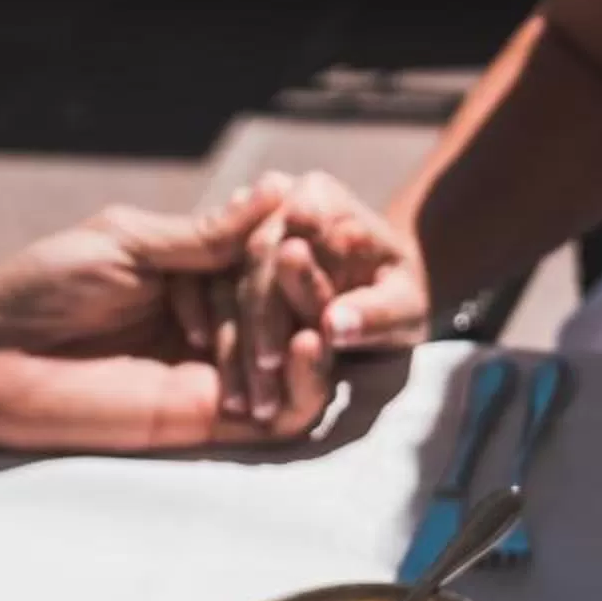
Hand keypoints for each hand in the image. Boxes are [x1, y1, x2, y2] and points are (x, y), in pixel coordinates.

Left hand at [0, 182, 332, 449]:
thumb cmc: (44, 289)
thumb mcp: (128, 243)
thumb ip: (203, 234)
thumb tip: (276, 191)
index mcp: (198, 270)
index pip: (268, 256)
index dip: (293, 244)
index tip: (311, 225)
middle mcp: (219, 319)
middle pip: (292, 305)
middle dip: (304, 288)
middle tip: (305, 268)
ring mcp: (222, 372)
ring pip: (298, 357)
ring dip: (313, 331)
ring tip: (310, 311)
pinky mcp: (219, 422)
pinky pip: (287, 411)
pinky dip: (309, 384)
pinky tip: (303, 349)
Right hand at [220, 170, 430, 425]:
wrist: (379, 287)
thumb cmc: (398, 298)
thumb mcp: (403, 308)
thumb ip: (374, 313)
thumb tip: (335, 326)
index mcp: (320, 197)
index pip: (291, 249)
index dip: (282, 304)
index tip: (279, 357)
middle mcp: (274, 198)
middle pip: (252, 263)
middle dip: (256, 329)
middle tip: (260, 388)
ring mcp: (243, 223)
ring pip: (222, 281)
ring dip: (230, 343)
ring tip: (239, 403)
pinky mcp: (222, 252)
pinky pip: (198, 289)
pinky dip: (205, 331)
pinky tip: (210, 375)